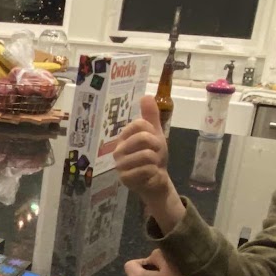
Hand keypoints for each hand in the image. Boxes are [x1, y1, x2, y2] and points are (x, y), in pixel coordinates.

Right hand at [114, 96, 182, 228]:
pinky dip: (154, 172)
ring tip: (152, 165)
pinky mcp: (125, 178)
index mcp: (124, 137)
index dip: (153, 132)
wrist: (155, 180)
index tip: (154, 141)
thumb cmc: (153, 156)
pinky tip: (150, 174)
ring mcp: (120, 164)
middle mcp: (118, 149)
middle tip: (156, 154)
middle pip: (143, 137)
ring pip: (146, 155)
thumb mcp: (155, 134)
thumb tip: (146, 96)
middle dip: (157, 147)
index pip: (140, 124)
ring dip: (156, 161)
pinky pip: (146, 169)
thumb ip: (151, 116)